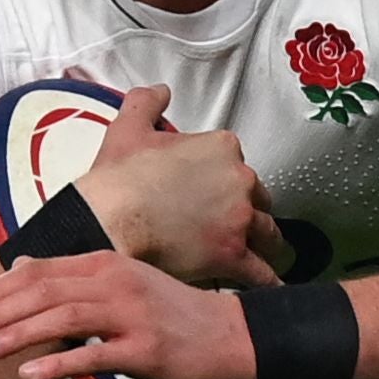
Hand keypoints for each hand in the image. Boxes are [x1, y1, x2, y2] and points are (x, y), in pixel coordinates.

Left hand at [0, 250, 259, 378]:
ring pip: (61, 317)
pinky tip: (27, 373)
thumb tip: (23, 268)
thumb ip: (76, 278)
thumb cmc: (176, 315)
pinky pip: (95, 355)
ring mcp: (132, 314)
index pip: (38, 270)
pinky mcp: (146, 349)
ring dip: (16, 333)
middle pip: (42, 289)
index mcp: (107, 263)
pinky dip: (57, 361)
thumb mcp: (125, 284)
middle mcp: (116, 281)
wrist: (233, 337)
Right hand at [69, 84, 285, 287]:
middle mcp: (241, 180)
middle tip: (229, 227)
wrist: (110, 218)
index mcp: (223, 147)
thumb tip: (161, 92)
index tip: (212, 195)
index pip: (239, 166)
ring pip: (268, 235)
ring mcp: (240, 219)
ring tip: (254, 257)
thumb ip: (147, 102)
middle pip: (260, 200)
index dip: (226, 183)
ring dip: (262, 245)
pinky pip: (263, 273)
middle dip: (249, 213)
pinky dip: (267, 281)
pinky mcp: (233, 255)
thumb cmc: (119, 178)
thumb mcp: (129, 127)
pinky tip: (267, 286)